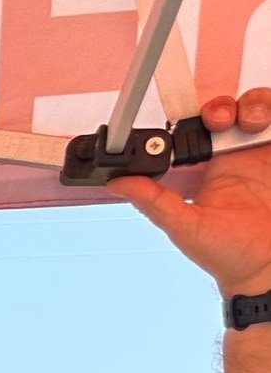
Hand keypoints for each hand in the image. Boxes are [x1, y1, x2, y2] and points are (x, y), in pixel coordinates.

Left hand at [111, 89, 270, 296]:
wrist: (267, 267)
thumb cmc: (226, 254)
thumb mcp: (184, 226)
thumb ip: (153, 202)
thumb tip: (116, 184)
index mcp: (206, 170)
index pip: (197, 130)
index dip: (194, 118)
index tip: (194, 122)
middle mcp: (235, 157)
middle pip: (230, 111)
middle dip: (223, 106)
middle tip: (220, 121)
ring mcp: (262, 155)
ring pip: (259, 109)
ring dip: (255, 105)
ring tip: (253, 122)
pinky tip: (268, 127)